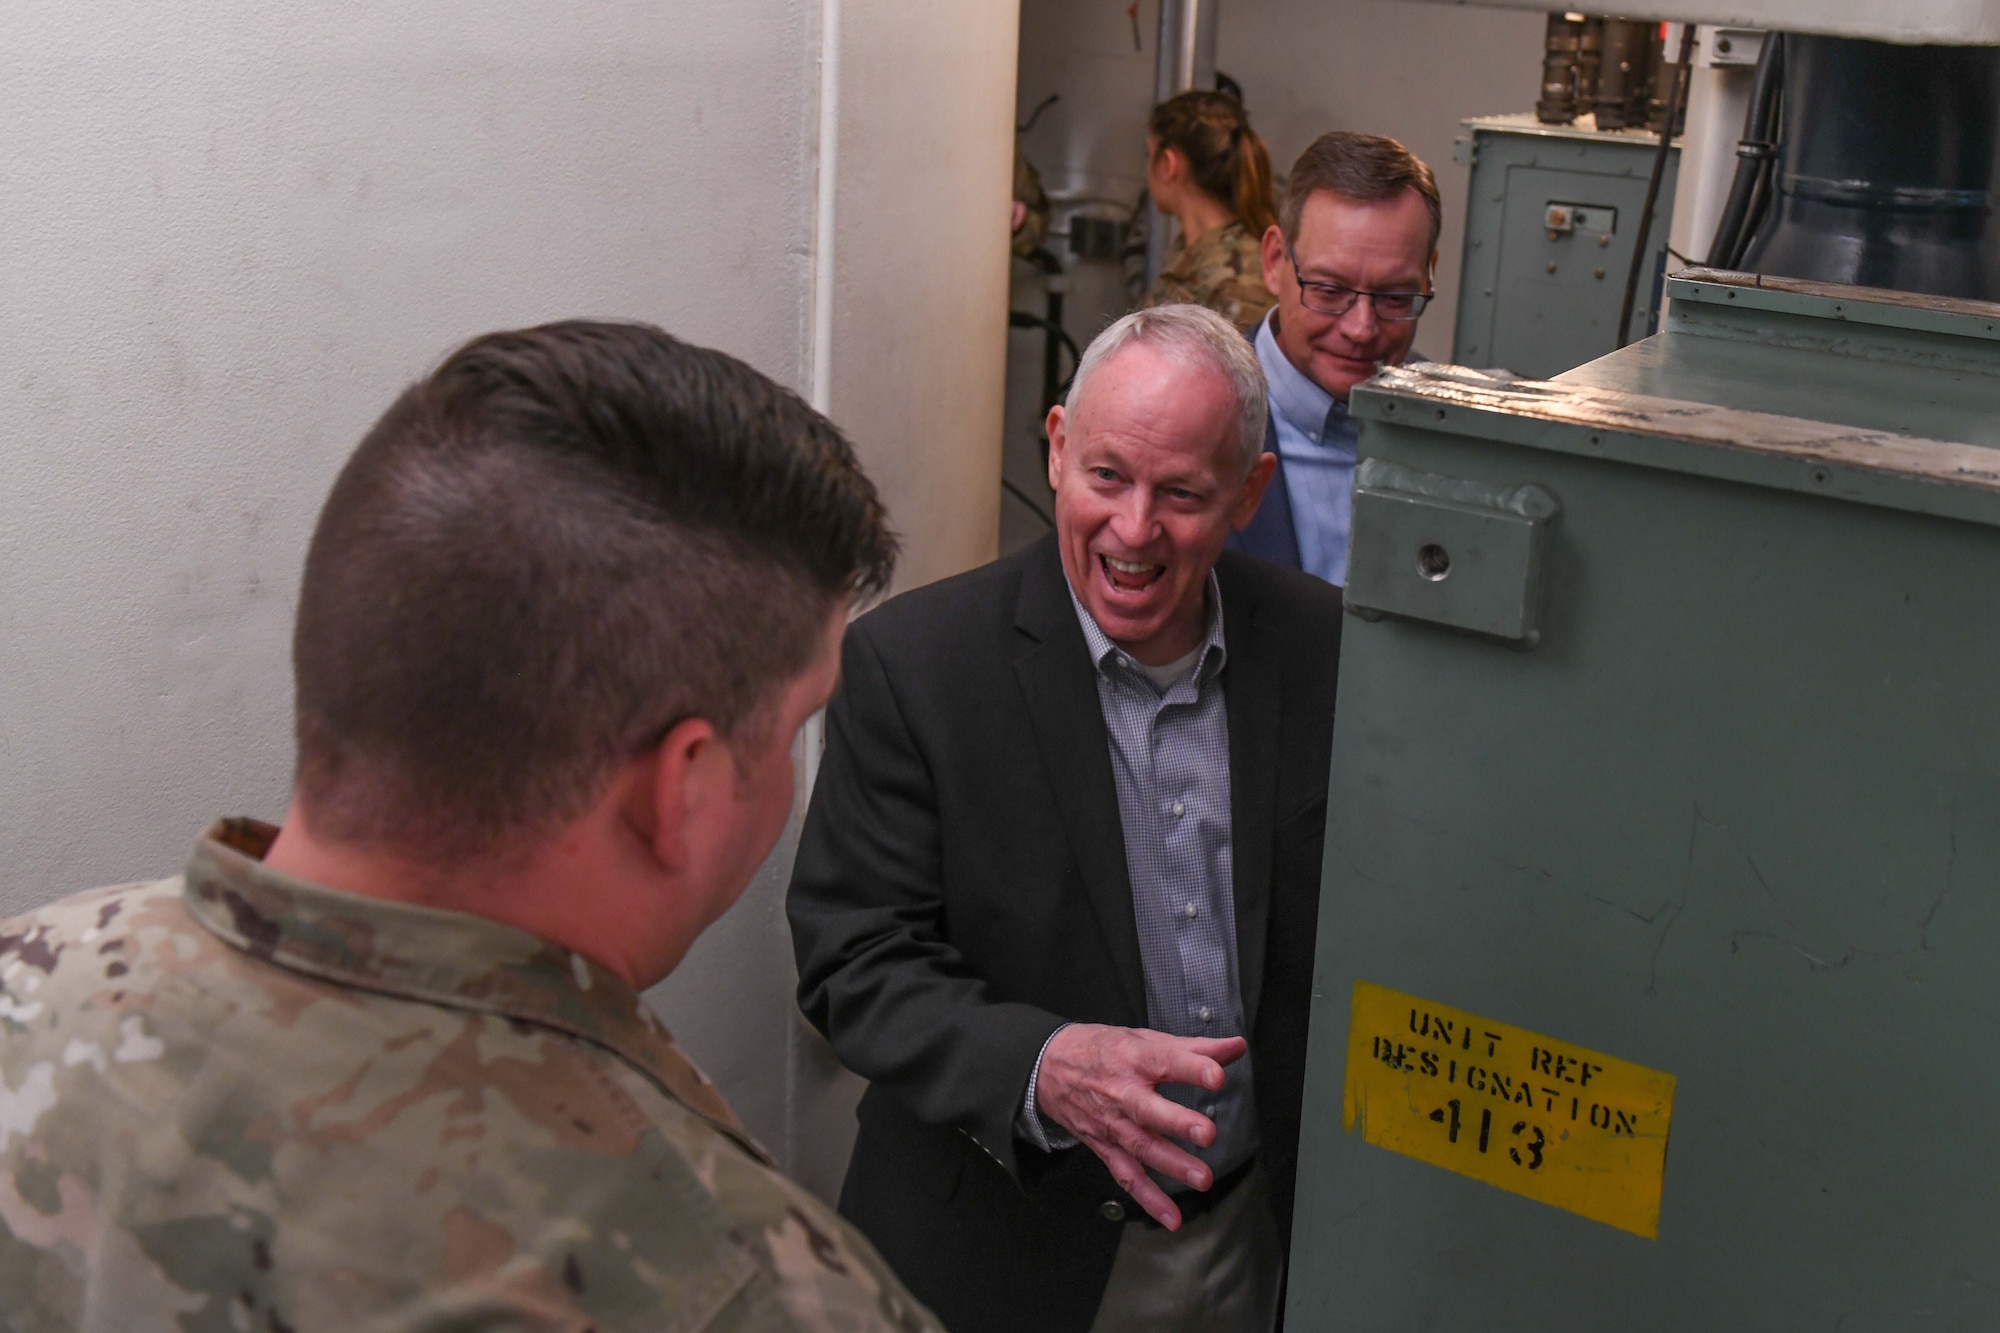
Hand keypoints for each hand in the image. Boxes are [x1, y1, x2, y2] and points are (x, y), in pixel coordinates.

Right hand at [1034, 1023, 1246, 1228]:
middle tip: (1206, 1133)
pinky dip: (1148, 1199)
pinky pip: (1127, 1176)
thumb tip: (1236, 1047)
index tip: (1216, 1075)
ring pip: (1141, 1147)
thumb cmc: (1101, 1050)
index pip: (1164, 1060)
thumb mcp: (1144, 1038)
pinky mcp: (1105, 1148)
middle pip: (1148, 1110)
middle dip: (1177, 1122)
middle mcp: (1122, 1093)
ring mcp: (1112, 1124)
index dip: (1191, 1067)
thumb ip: (1194, 1047)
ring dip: (1172, 1165)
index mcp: (1134, 1058)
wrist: (1048, 1067)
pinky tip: (1172, 1218)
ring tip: (1202, 1178)